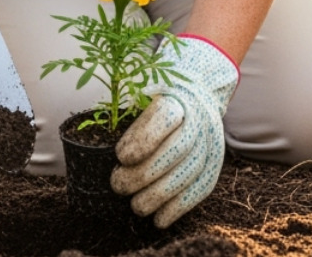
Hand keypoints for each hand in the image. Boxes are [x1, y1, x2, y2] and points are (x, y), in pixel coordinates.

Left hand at [111, 34, 238, 227]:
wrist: (194, 91)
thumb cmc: (154, 97)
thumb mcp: (137, 91)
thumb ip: (121, 110)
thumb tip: (95, 136)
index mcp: (177, 96)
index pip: (164, 116)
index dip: (143, 138)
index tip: (119, 156)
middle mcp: (199, 118)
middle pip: (178, 149)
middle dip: (146, 173)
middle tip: (118, 185)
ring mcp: (211, 142)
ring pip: (191, 172)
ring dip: (161, 195)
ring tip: (135, 206)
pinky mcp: (215, 163)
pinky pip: (202, 188)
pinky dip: (180, 207)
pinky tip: (160, 221)